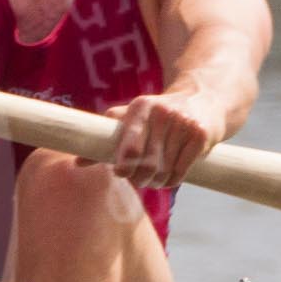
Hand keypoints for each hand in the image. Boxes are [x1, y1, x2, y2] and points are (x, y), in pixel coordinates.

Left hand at [105, 92, 225, 187]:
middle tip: (138, 181)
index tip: (120, 173)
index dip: (123, 164)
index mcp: (141, 107)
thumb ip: (106, 139)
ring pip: (164, 171)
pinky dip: (173, 180)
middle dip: (140, 178)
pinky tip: (169, 177)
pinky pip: (181, 171)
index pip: (130, 145)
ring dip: (157, 182)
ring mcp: (184, 124)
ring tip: (153, 179)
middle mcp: (163, 113)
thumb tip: (77, 162)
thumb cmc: (157, 116)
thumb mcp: (132, 118)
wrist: (203, 99)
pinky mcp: (200, 135)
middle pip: (147, 163)